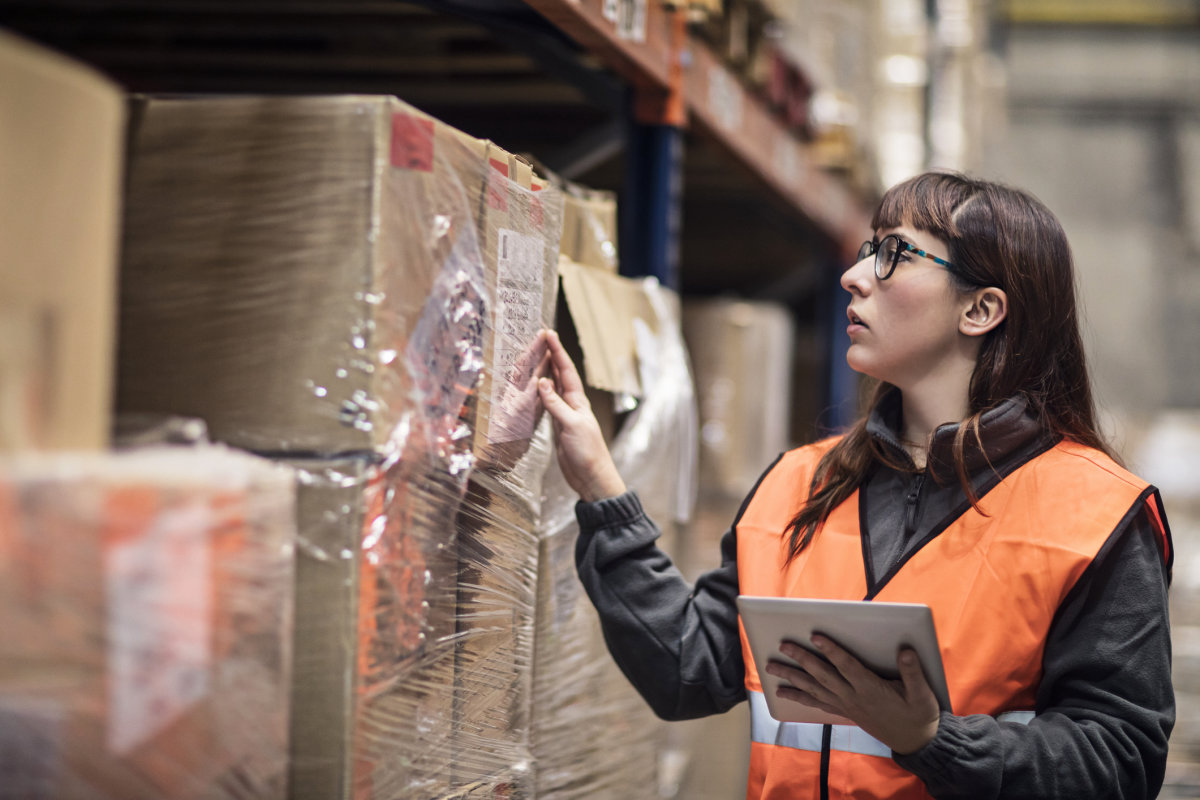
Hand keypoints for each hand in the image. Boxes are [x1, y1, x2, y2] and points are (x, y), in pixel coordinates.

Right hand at [537, 329, 626, 501]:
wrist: (591, 477)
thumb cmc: (587, 452)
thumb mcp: (571, 426)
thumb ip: (556, 405)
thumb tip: (542, 382)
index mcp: (579, 401)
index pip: (566, 371)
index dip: (557, 352)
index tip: (548, 334)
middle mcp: (572, 405)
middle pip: (560, 375)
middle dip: (552, 356)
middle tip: (541, 338)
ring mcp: (565, 415)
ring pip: (554, 388)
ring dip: (546, 372)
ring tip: (537, 357)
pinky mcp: (558, 428)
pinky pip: (547, 405)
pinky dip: (540, 394)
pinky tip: (535, 389)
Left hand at [764, 635, 940, 754]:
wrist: (915, 741)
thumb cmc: (919, 714)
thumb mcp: (922, 694)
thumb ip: (912, 672)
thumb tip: (905, 651)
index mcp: (871, 689)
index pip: (847, 666)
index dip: (832, 651)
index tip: (816, 636)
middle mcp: (853, 698)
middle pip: (822, 676)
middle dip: (801, 659)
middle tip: (783, 645)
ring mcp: (846, 706)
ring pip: (814, 689)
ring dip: (792, 677)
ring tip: (771, 667)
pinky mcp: (844, 712)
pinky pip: (816, 704)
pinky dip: (799, 696)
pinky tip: (784, 691)